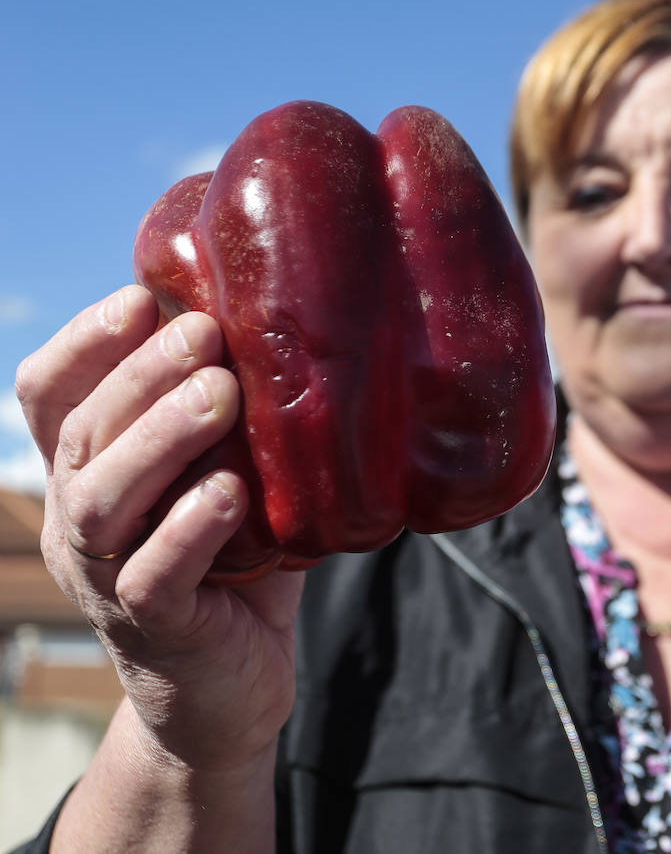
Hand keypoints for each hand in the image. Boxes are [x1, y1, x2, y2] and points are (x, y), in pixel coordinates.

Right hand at [15, 285, 302, 770]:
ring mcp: (106, 576)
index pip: (50, 394)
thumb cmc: (238, 563)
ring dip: (160, 438)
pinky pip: (153, 574)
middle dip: (139, 374)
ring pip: (105, 499)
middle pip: (82, 433)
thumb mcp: (234, 477)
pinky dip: (190, 528)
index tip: (141, 297)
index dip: (84, 343)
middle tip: (205, 333)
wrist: (231, 688)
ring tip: (221, 395)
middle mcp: (81, 518)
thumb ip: (244, 420)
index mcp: (90, 471)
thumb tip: (304, 325)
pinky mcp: (153, 624)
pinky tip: (231, 491)